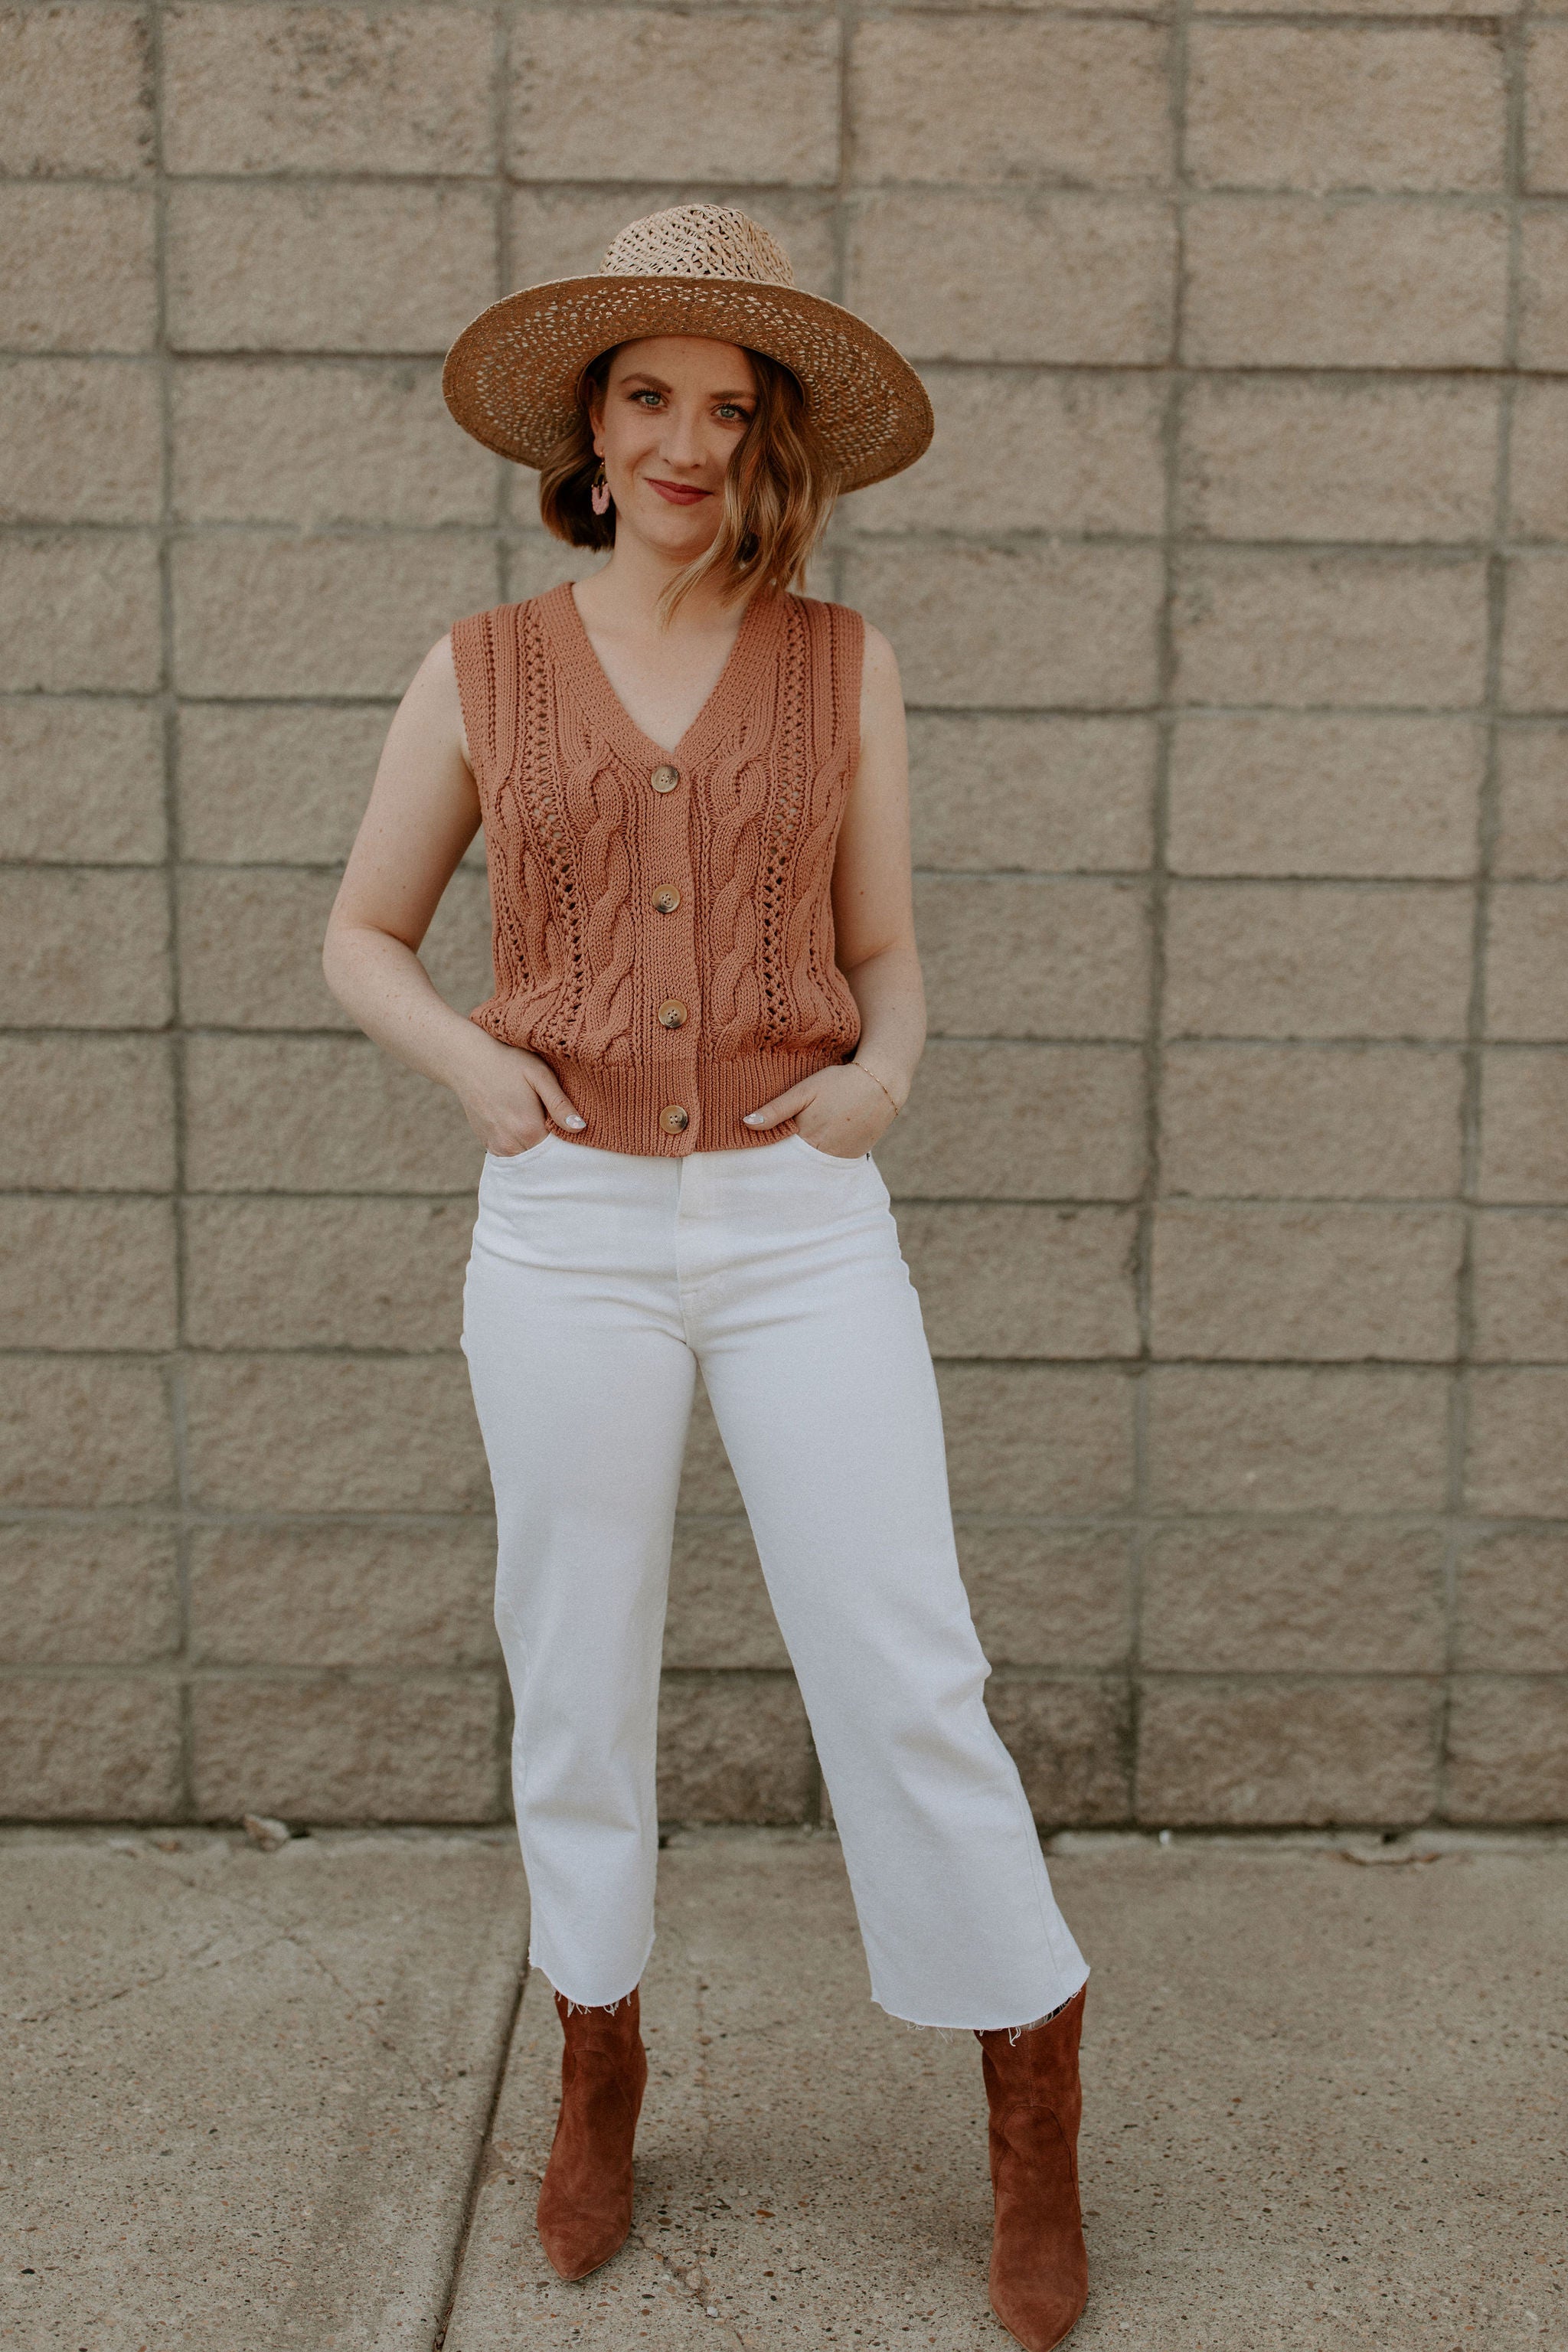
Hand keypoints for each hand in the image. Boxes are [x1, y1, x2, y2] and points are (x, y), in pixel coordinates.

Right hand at [450, 1028, 585, 1155]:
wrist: (467, 1061)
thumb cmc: (507, 1062)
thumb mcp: (539, 1075)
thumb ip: (559, 1104)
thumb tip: (579, 1127)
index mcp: (529, 1129)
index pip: (560, 1152)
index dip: (572, 1145)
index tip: (578, 1134)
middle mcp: (511, 1144)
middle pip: (544, 1159)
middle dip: (556, 1151)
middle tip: (562, 1130)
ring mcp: (497, 1146)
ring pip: (528, 1160)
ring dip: (538, 1150)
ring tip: (541, 1126)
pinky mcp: (488, 1144)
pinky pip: (512, 1155)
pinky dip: (522, 1148)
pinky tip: (524, 1128)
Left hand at [742, 1060, 901, 1156]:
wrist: (880, 1085)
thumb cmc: (839, 1083)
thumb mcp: (804, 1091)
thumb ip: (776, 1109)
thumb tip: (747, 1123)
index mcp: (806, 1138)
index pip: (778, 1156)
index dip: (767, 1156)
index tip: (753, 1157)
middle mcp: (823, 1154)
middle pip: (795, 1165)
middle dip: (783, 1164)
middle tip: (768, 1166)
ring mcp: (839, 1158)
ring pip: (813, 1168)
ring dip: (802, 1164)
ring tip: (793, 1158)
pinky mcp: (853, 1158)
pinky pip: (830, 1165)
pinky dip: (820, 1161)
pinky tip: (815, 1152)